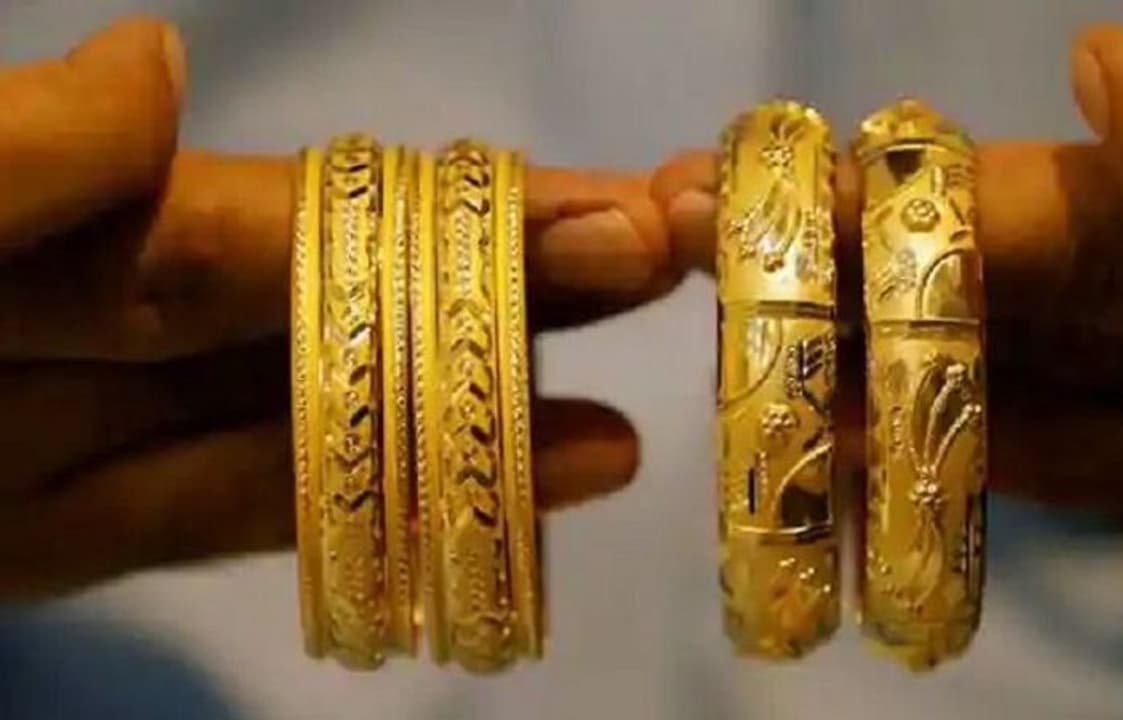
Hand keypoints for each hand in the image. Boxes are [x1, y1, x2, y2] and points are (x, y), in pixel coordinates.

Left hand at [0, 17, 679, 597]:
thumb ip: (25, 157)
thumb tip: (165, 57)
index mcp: (62, 215)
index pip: (311, 220)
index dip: (470, 227)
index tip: (627, 217)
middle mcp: (92, 314)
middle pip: (350, 304)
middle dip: (518, 293)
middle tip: (674, 277)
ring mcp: (80, 433)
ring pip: (321, 420)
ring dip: (482, 420)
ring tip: (630, 429)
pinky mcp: (57, 541)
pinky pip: (235, 518)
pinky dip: (378, 513)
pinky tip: (511, 497)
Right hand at [653, 25, 1122, 565]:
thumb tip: (1091, 59)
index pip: (1032, 201)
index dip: (882, 202)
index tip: (734, 194)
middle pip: (997, 286)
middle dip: (846, 282)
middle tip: (693, 272)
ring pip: (1023, 388)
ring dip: (879, 389)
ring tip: (745, 381)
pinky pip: (1098, 478)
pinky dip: (977, 475)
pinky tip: (864, 459)